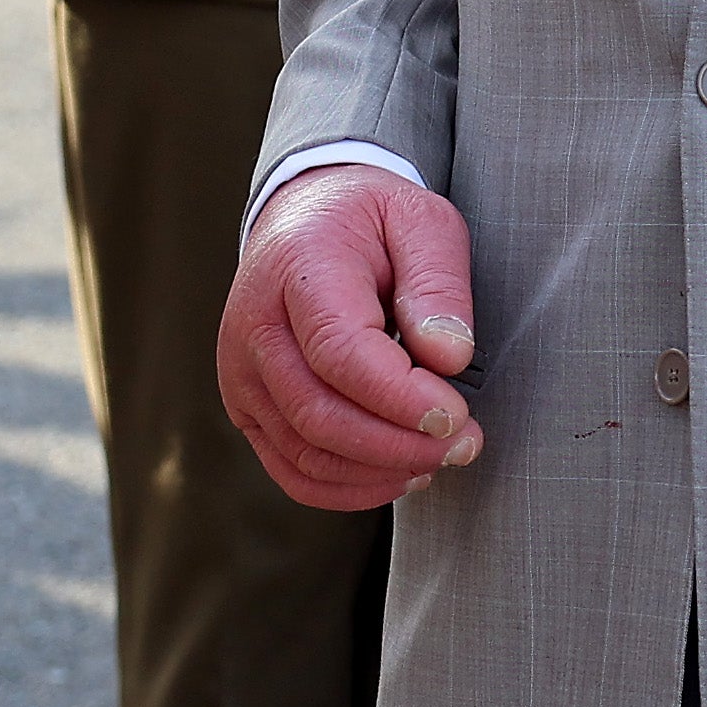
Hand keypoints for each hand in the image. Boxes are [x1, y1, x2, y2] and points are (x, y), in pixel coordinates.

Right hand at [217, 161, 481, 510]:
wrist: (304, 218)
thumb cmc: (369, 220)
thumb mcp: (421, 220)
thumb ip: (438, 281)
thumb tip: (449, 357)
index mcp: (298, 269)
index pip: (340, 354)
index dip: (399, 398)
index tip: (456, 414)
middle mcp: (254, 327)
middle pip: (320, 415)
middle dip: (400, 445)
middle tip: (464, 443)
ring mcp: (242, 374)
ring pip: (306, 454)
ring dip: (381, 472)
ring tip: (441, 457)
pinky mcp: (247, 407)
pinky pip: (292, 471)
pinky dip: (349, 487)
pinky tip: (400, 473)